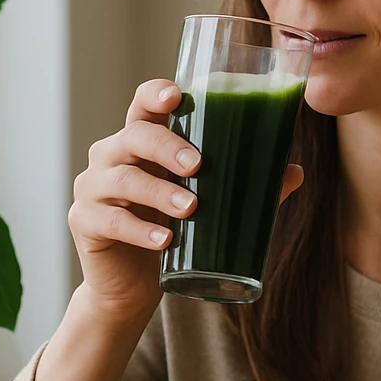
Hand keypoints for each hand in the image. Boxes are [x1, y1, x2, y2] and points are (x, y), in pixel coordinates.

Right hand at [68, 78, 303, 322]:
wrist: (134, 287)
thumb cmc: (174, 232)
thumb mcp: (209, 205)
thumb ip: (248, 186)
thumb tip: (295, 172)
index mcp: (141, 142)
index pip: (142, 104)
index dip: (155, 93)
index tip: (177, 95)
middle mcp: (112, 156)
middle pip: (133, 135)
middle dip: (166, 146)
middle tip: (198, 164)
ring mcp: (93, 188)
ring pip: (122, 179)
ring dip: (158, 192)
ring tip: (191, 208)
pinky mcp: (85, 222)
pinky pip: (109, 220)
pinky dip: (139, 230)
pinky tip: (164, 241)